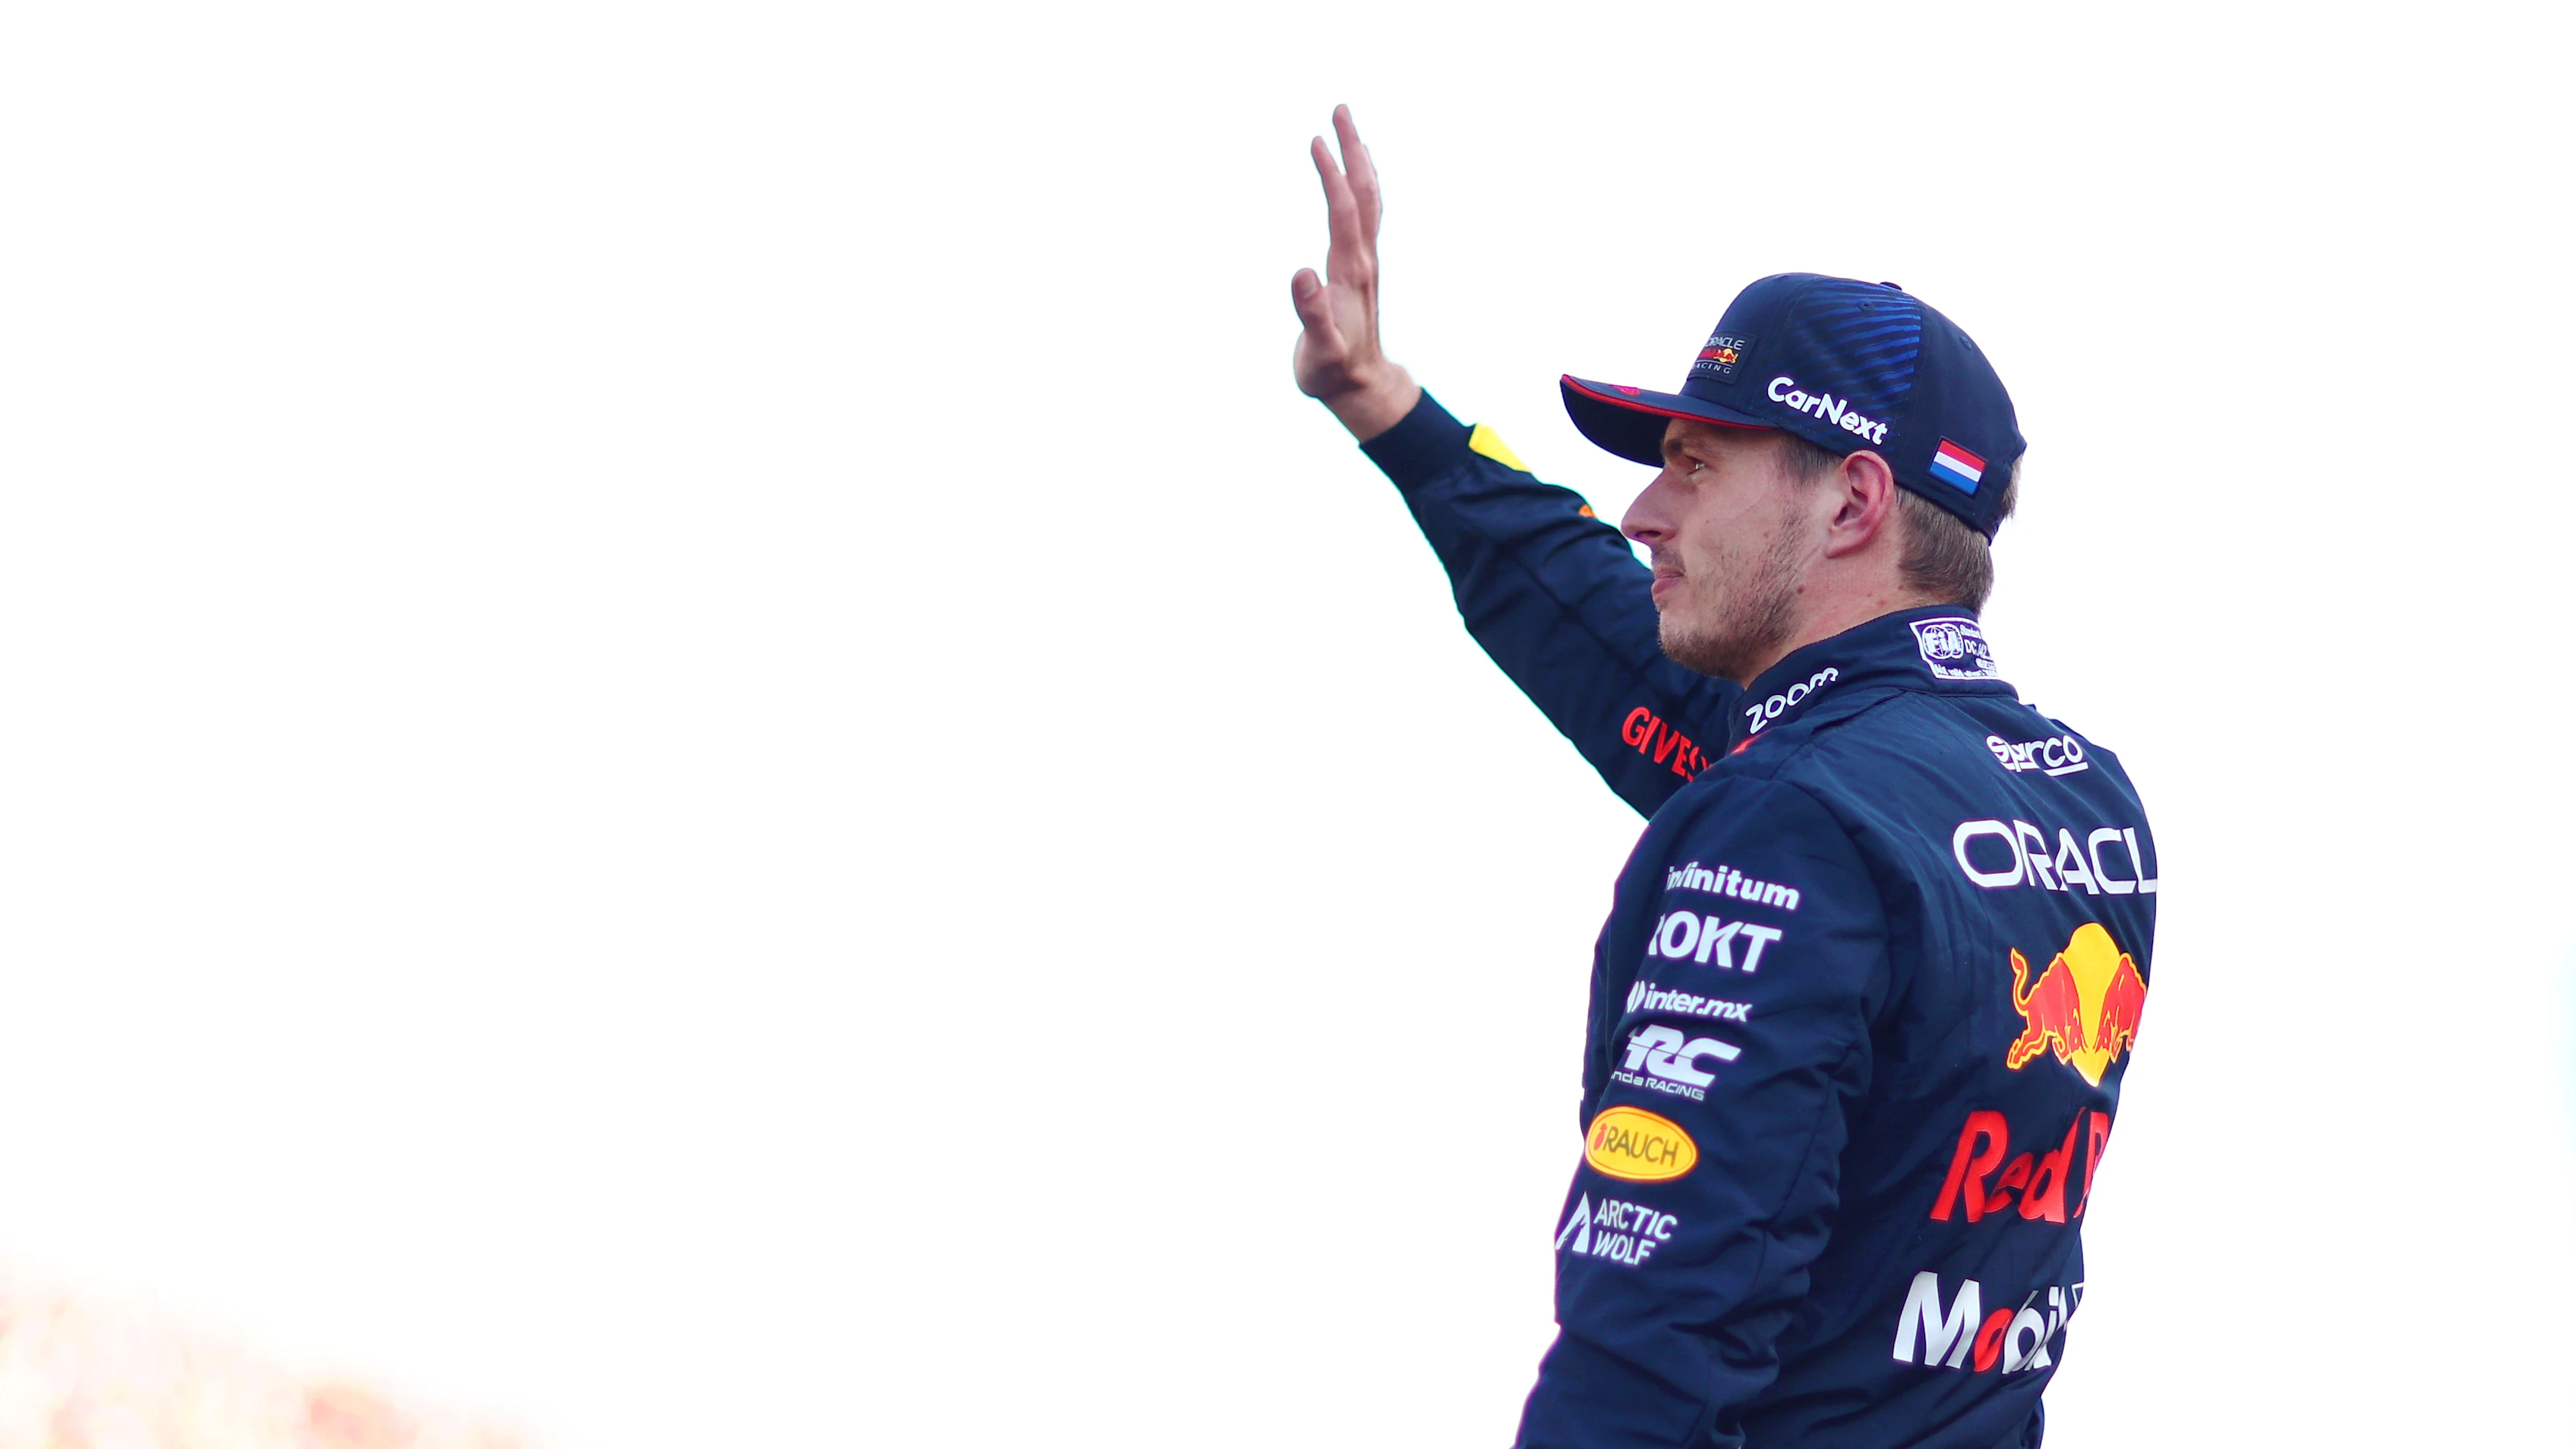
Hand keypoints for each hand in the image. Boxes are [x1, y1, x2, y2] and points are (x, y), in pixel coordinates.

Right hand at [1290, 105, 1420, 441]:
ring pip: (1368, 201)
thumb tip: (1301, 274)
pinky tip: (1352, 179)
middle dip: (1353, 150)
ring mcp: (1364, 262)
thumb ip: (1312, 314)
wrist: (1361, 388)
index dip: (1332, 175)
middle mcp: (1363, 259)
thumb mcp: (1320, 351)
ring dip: (1359, 162)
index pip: (1344, 210)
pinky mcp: (1359, 270)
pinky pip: (1364, 216)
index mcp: (1351, 272)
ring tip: (1346, 129)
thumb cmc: (1334, 373)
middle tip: (1341, 109)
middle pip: (1364, 193)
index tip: (1317, 140)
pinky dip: (1359, 187)